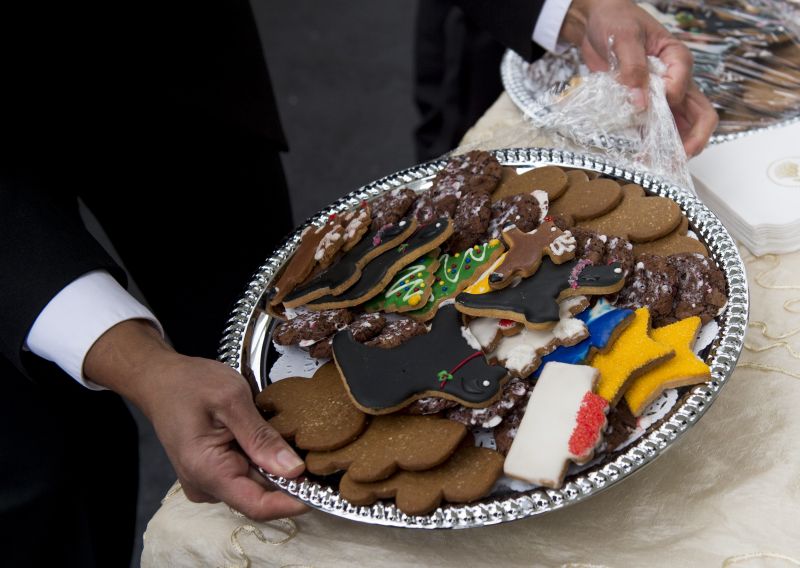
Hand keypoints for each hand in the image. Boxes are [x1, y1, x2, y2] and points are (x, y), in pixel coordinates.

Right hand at [85, 320, 307, 521]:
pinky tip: (265, 436)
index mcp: (207, 471)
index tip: (322, 486)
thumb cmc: (189, 383)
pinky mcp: (213, 474)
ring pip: (256, 484)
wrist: (160, 379)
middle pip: (260, 494)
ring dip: (274, 465)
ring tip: (281, 431)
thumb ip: (262, 436)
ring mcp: (208, 482)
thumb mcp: (231, 399)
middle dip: (288, 477)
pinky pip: (246, 474)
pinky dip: (262, 459)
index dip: (293, 501)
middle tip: (310, 445)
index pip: (258, 505)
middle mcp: (205, 486)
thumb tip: (294, 470)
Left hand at [560, 0, 717, 155]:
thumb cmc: (615, 22)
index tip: (650, 107)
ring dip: (672, 149)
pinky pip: (654, 130)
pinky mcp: (643, 107)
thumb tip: (640, 102)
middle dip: (691, 140)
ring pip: (680, 127)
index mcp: (677, 59)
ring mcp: (661, 96)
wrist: (596, 24)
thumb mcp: (624, 38)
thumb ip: (632, 68)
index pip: (685, 87)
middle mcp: (675, 80)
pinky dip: (652, 146)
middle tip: (675, 159)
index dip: (671, 102)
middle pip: (699, 115)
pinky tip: (642, 159)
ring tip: (657, 167)